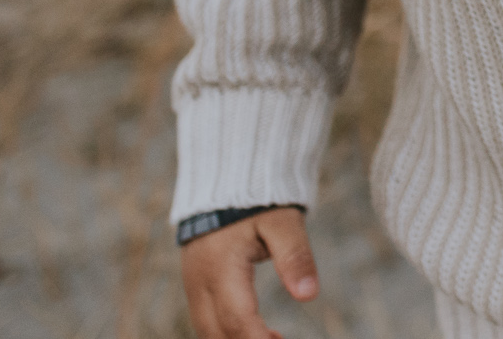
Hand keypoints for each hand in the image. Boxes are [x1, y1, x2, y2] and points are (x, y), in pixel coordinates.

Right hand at [180, 207, 318, 338]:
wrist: (227, 178)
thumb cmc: (259, 200)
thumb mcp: (283, 223)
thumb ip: (295, 257)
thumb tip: (309, 295)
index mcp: (220, 269)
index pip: (237, 320)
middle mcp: (200, 282)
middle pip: (218, 332)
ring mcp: (193, 285)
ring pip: (208, 330)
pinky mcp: (196, 284)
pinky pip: (206, 320)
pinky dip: (228, 332)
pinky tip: (261, 332)